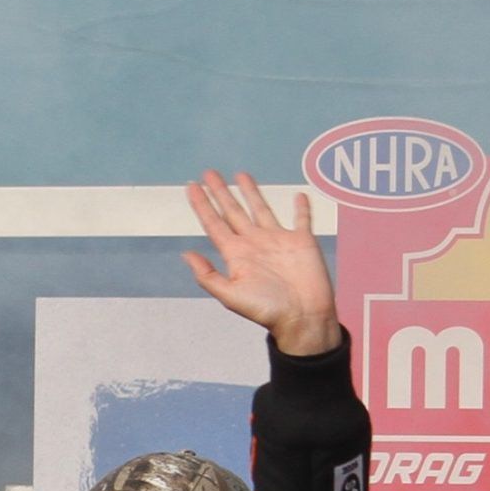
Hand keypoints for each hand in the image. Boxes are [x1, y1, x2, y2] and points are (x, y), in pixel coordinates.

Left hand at [181, 169, 340, 355]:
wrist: (302, 317)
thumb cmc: (267, 310)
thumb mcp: (231, 295)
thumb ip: (208, 275)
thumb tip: (186, 253)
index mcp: (236, 254)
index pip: (215, 223)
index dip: (202, 205)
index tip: (191, 186)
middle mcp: (254, 243)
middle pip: (233, 211)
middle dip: (221, 192)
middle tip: (209, 173)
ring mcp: (278, 240)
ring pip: (261, 209)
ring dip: (251, 192)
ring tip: (240, 174)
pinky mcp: (302, 240)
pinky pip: (301, 219)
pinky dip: (300, 208)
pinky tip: (297, 195)